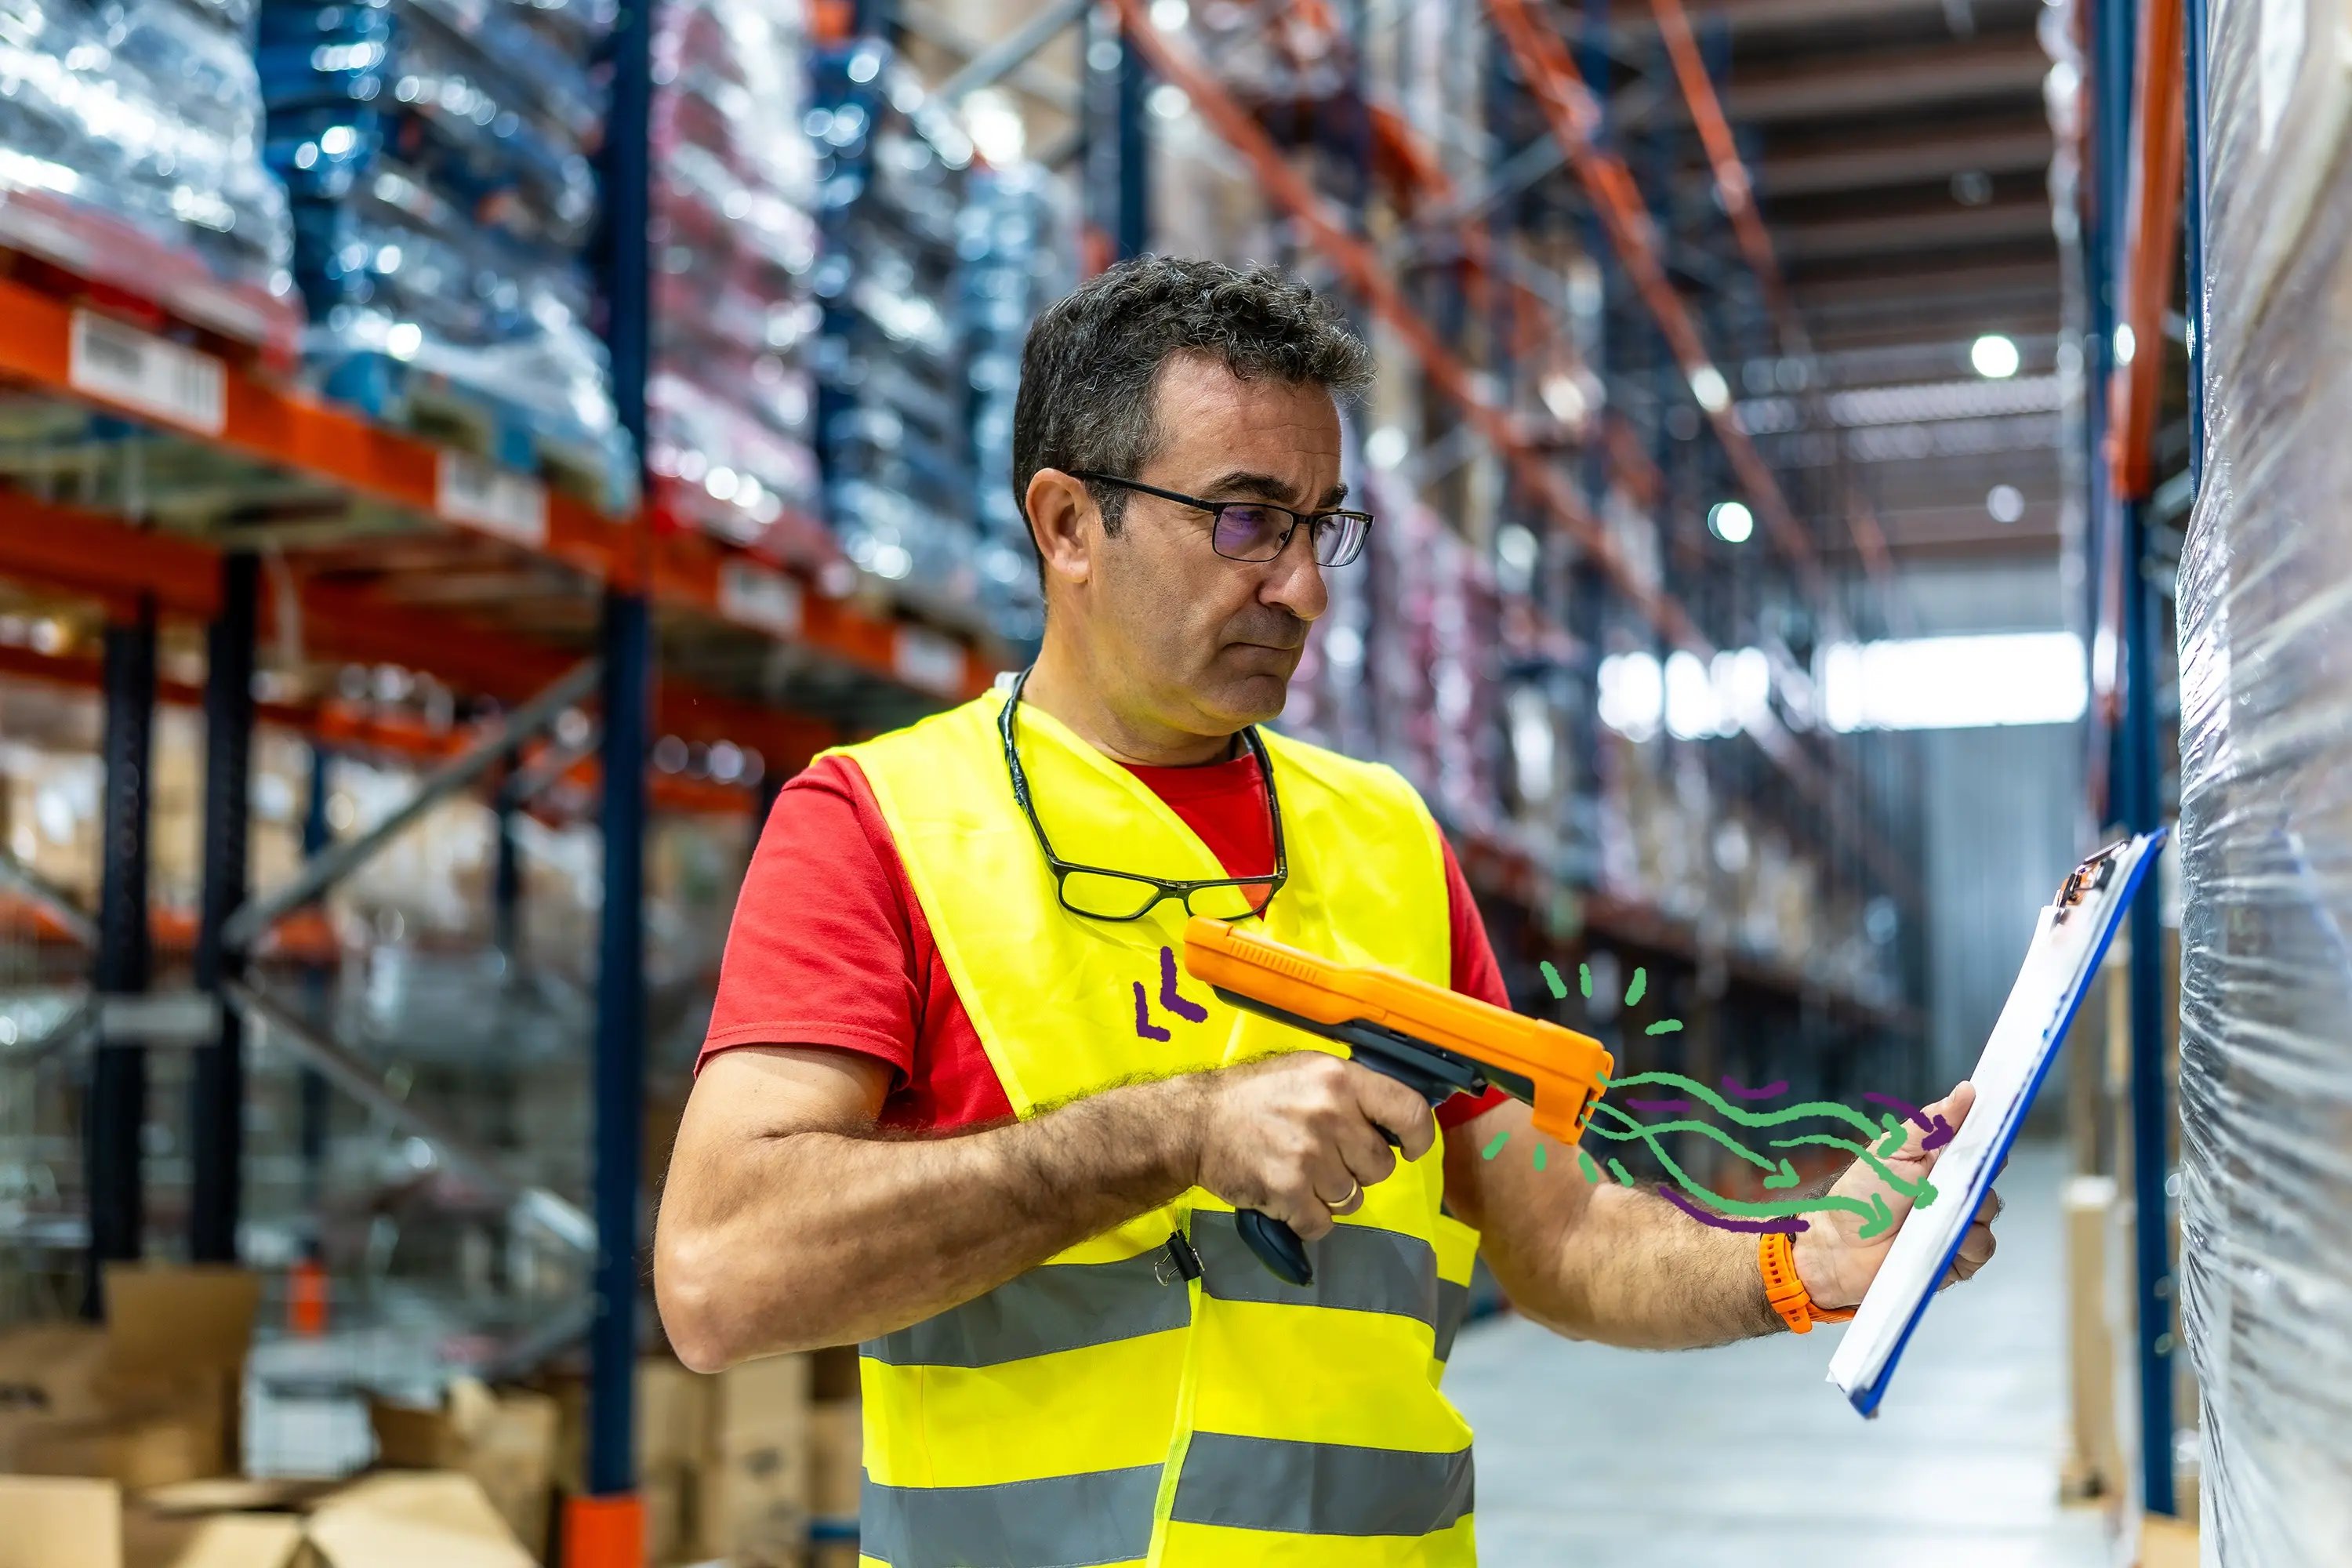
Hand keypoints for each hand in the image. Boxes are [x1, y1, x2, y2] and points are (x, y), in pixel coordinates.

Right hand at [1190, 1052, 1435, 1241]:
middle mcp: (1331, 1114)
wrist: (1196, 1123)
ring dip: (1331, 1195)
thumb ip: (1352, 1091)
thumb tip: (1395, 1121)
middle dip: (1360, 1169)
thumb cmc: (1255, 1095)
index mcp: (1341, 1078)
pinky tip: (1288, 1197)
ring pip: (1353, 1198)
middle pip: (1381, 1166)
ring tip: (1301, 1173)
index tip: (1409, 1149)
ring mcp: (1310, 1155)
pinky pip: (1323, 1223)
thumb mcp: (1307, 1071)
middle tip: (1326, 1157)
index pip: (1410, 1110)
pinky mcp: (1289, 1191)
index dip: (1419, 1136)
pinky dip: (1308, 1219)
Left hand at [1791, 1081, 2000, 1310]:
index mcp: (1942, 1160)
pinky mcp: (1960, 1256)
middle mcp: (1955, 1190)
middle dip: (1976, 1174)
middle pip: (1989, 1176)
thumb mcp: (1894, 1150)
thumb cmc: (1862, 1195)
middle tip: (1949, 1175)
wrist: (1840, 1246)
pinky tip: (1940, 1236)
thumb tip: (1966, 1091)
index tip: (1994, 1126)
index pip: (1980, 1143)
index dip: (1990, 1135)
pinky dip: (1966, 1241)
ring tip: (1932, 1210)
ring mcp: (1959, 1223)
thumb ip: (1932, 1123)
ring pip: (1988, 1211)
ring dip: (1966, 1209)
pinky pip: (1981, 1246)